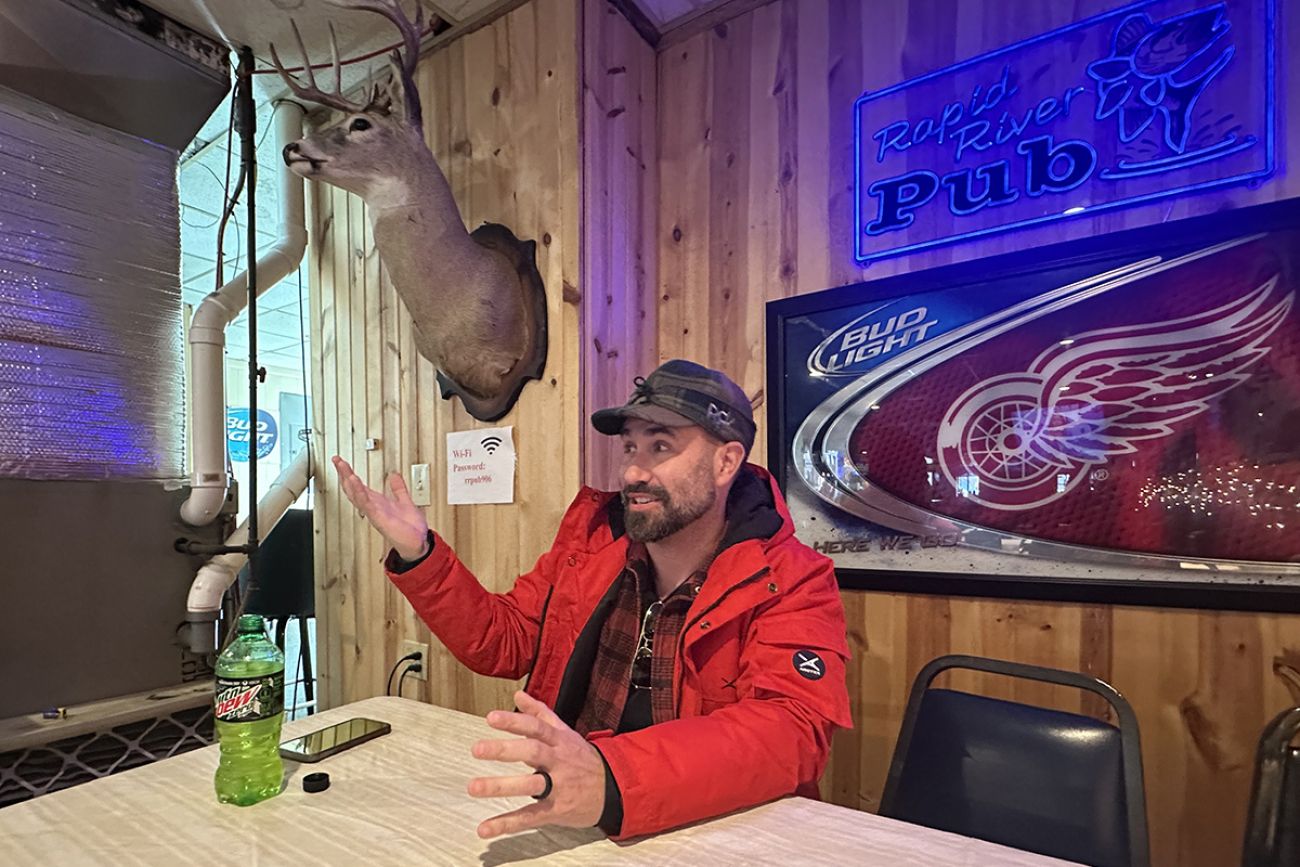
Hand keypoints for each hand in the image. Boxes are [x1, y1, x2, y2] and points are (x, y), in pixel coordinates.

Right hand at [332, 455, 429, 560]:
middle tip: (336, 460)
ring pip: (356, 494)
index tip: (341, 462)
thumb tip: (394, 476)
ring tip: (342, 466)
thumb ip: (398, 489)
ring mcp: (374, 512)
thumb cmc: (411, 528)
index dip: (349, 473)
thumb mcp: (405, 501)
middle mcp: (373, 507)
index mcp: (378, 502)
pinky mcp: (378, 518)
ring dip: (349, 480)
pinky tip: (354, 482)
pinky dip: (359, 492)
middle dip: (344, 474)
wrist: (419, 543)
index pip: (359, 485)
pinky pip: (366, 503)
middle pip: (353, 488)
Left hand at [467, 689, 606, 837]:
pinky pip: (530, 817)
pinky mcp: (556, 810)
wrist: (614, 788)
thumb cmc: (582, 758)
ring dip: (501, 786)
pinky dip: (507, 824)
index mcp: (559, 741)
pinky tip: (485, 828)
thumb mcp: (565, 732)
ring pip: (530, 785)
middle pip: (533, 752)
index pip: (536, 727)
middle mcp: (559, 761)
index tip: (490, 718)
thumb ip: (539, 713)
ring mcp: (559, 787)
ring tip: (474, 787)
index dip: (514, 722)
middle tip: (477, 749)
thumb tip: (518, 695)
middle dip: (505, 750)